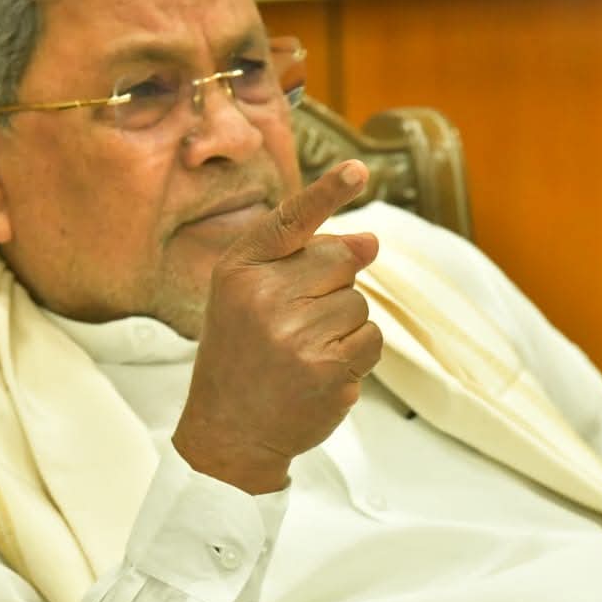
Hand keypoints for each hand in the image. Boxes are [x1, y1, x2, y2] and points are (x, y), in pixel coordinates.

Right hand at [173, 160, 382, 493]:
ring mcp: (296, 336)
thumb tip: (371, 242)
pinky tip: (322, 369)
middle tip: (298, 318)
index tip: (359, 170)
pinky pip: (371, 339)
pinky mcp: (327, 370)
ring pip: (359, 303)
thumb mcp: (245, 296)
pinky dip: (356, 354)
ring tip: (305, 349)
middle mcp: (264, 298)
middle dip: (333, 285)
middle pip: (341, 259)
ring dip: (344, 325)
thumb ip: (299, 260)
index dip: (328, 192)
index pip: (291, 220)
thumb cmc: (240, 355)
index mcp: (240, 271)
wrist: (230, 431)